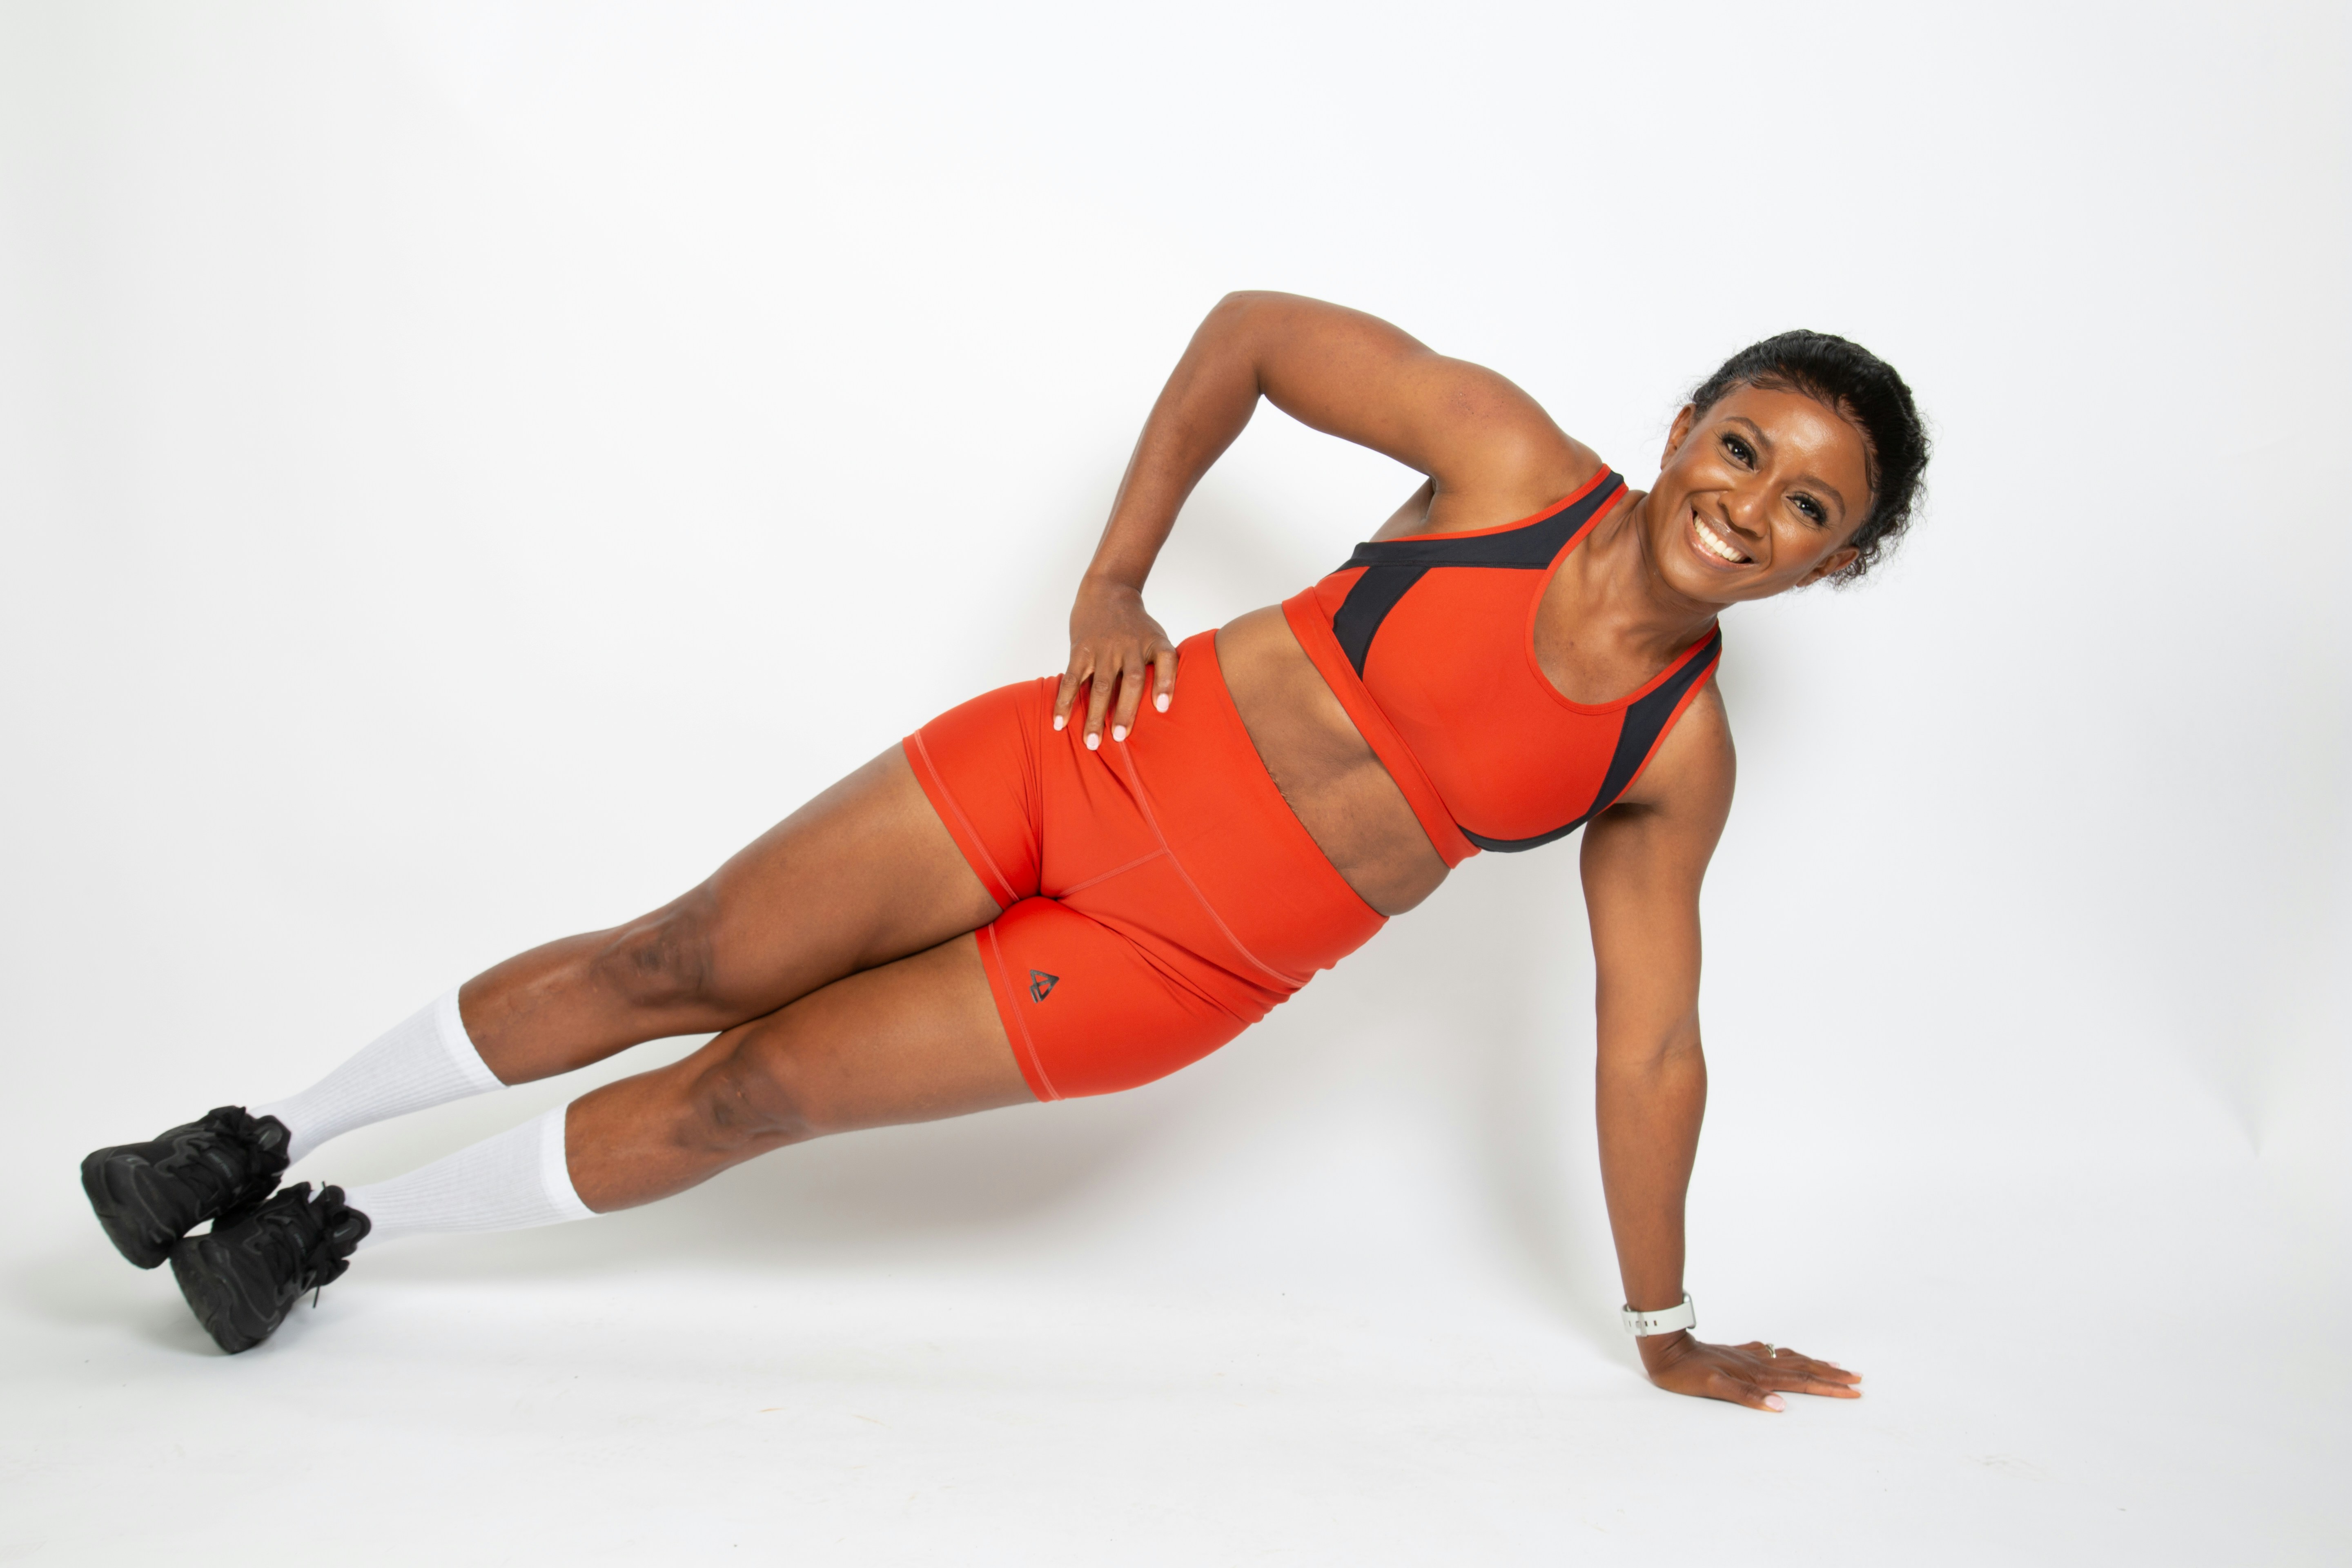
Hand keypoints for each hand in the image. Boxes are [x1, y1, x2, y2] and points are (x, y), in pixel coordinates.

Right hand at [1057, 578, 1176, 749]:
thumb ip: (1161, 668)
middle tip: (1120, 737)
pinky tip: (1059, 722)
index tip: (1162, 707)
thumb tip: (1163, 710)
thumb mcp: (1157, 638)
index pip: (1164, 661)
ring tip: (1091, 743)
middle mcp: (1130, 645)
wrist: (1108, 591)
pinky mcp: (1081, 649)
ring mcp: (1104, 648)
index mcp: (1154, 643)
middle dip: (1125, 710)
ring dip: (1094, 715)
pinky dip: (1064, 701)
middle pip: (1130, 680)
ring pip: (1100, 685)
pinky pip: (1071, 678)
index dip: (1165, 683)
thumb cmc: (1137, 626)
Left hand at [1639, 1333, 1860, 1412]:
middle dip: (1831, 1376)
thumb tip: (1780, 1407)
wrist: (1667, 1349)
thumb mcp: (1714, 1388)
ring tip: (1835, 1365)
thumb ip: (1746, 1396)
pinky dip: (1789, 1355)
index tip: (1854, 1391)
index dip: (1828, 1388)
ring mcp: (1749, 1357)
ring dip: (1815, 1364)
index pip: (1801, 1382)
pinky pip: (1773, 1353)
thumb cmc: (1687, 1373)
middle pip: (1803, 1369)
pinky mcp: (1739, 1353)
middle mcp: (1758, 1364)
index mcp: (1758, 1374)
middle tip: (1857, 1379)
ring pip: (1791, 1359)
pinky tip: (1790, 1354)